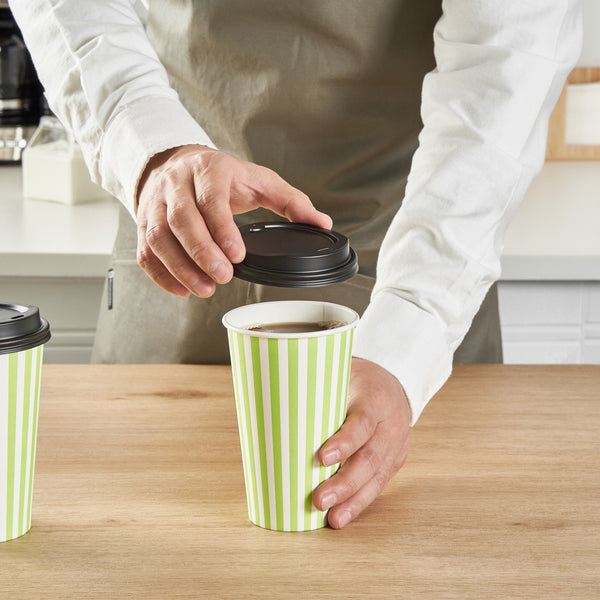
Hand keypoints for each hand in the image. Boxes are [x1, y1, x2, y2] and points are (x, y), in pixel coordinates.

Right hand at [136, 145, 332, 296]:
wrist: (176, 162)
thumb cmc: (222, 176)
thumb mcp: (259, 179)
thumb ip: (290, 201)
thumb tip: (322, 223)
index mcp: (209, 168)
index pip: (210, 198)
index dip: (222, 228)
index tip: (237, 255)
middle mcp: (177, 183)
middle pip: (181, 219)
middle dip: (201, 253)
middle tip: (222, 277)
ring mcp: (156, 203)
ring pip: (158, 237)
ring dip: (180, 268)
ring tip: (205, 289)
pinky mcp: (144, 222)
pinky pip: (145, 251)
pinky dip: (161, 275)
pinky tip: (182, 290)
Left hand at [313, 357, 410, 527]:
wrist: (391, 385)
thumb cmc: (354, 381)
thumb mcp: (339, 376)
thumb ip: (314, 389)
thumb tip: (267, 403)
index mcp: (375, 398)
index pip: (363, 422)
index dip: (345, 442)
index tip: (321, 458)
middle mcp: (391, 423)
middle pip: (370, 457)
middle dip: (345, 482)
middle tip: (318, 500)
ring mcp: (397, 444)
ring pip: (377, 476)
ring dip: (353, 500)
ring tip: (332, 519)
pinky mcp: (396, 460)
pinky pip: (379, 483)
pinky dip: (360, 502)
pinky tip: (343, 516)